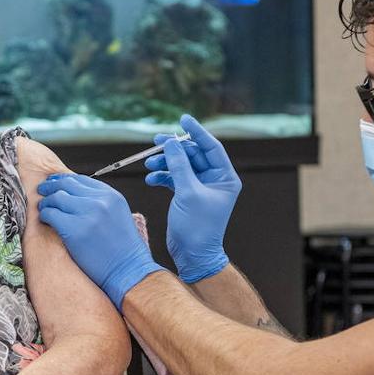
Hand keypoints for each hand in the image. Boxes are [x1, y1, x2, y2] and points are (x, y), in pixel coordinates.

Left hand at [36, 174, 164, 309]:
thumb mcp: (118, 215)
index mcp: (111, 196)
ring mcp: (87, 214)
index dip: (64, 180)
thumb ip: (100, 203)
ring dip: (47, 202)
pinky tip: (45, 219)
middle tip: (42, 190)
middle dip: (51, 186)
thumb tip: (74, 196)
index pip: (81, 179)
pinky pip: (51, 214)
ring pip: (57, 198)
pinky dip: (45, 215)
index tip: (55, 183)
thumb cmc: (123, 250)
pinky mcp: (74, 230)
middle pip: (67, 185)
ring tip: (43, 208)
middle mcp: (100, 201)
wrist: (128, 270)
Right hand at [145, 115, 240, 282]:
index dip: (197, 132)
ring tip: (149, 165)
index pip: (211, 147)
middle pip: (193, 155)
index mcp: (225, 178)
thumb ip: (179, 165)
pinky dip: (162, 176)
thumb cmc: (198, 227)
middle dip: (173, 149)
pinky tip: (151, 179)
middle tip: (155, 142)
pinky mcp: (187, 195)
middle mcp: (215, 180)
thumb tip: (170, 142)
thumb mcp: (188, 193)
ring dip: (164, 163)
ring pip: (181, 165)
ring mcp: (200, 187)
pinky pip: (174, 178)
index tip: (184, 118)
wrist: (193, 256)